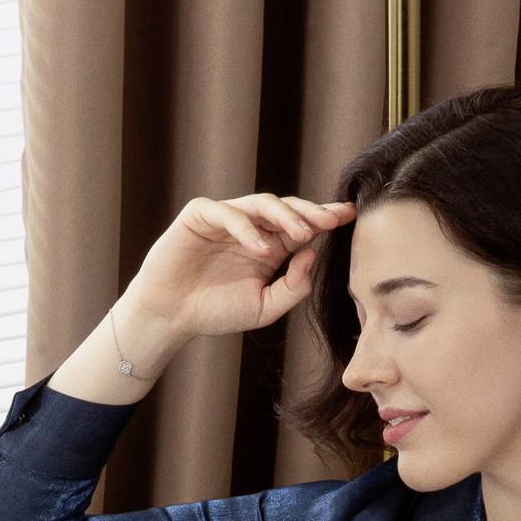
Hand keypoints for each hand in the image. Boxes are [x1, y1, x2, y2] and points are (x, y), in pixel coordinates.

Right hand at [125, 190, 355, 344]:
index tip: (350, 217)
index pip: (301, 225)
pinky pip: (227, 212)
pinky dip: (246, 228)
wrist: (170, 317)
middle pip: (287, 208)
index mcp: (269, 245)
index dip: (325, 218)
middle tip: (331, 221)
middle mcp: (251, 226)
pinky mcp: (200, 215)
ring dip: (284, 216)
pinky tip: (260, 248)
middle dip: (311, 212)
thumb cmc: (214, 312)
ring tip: (301, 234)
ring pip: (261, 204)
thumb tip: (314, 255)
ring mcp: (226, 217)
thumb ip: (293, 286)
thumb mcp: (265, 308)